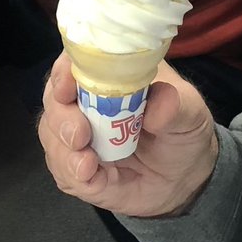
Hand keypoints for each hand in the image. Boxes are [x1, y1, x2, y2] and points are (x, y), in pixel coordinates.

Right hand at [39, 58, 218, 217]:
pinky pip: (63, 171)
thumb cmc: (184, 130)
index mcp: (110, 76)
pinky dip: (72, 174)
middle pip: (54, 100)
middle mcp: (87, 103)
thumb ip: (174, 105)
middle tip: (80, 135)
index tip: (67, 87)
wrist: (186, 178)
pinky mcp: (79, 171)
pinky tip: (92, 178)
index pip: (76, 63)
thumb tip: (158, 103)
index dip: (64, 71)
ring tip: (88, 165)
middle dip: (61, 117)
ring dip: (64, 151)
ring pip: (51, 136)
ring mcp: (80, 137)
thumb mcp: (189, 112)